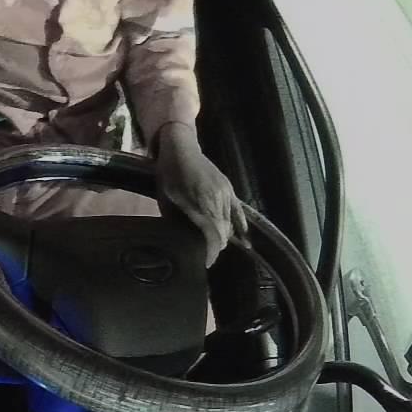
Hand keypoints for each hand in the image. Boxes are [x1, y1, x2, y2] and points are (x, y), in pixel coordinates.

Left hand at [154, 123, 247, 265]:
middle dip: (215, 247)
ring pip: (230, 224)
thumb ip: (178, 220)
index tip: (205, 263)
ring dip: (223, 238)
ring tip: (213, 247)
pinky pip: (239, 212)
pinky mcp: (230, 189)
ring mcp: (226, 194)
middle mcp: (218, 200)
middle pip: (223, 232)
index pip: (212, 235)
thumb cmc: (168, 175)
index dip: (211, 252)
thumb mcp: (166, 200)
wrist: (181, 148)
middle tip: (205, 256)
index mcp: (200, 203)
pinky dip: (242, 227)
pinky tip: (245, 241)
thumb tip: (185, 240)